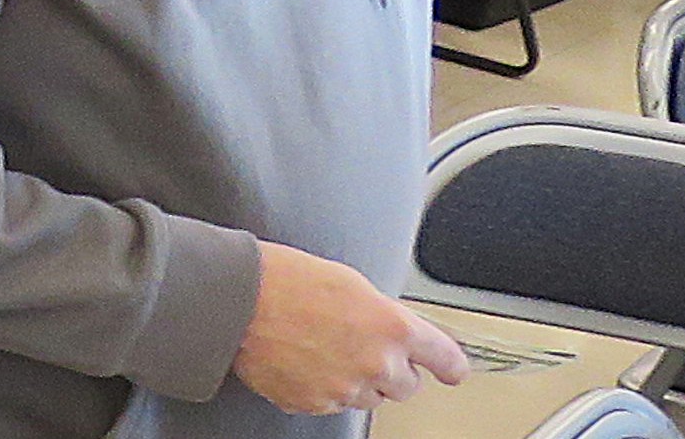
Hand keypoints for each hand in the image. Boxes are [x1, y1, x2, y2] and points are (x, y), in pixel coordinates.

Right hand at [234, 242, 469, 415]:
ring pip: (368, 397)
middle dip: (390, 370)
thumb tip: (390, 331)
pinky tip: (302, 361)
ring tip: (322, 350)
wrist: (233, 300)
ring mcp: (344, 388)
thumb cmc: (282, 280)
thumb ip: (381, 315)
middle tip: (361, 348)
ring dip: (356, 381)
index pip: (444, 359)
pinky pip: (330, 403)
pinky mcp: (312, 403)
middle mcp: (375, 364)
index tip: (451, 370)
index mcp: (392, 328)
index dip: (449, 365)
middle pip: (406, 386)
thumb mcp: (350, 283)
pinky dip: (321, 388)